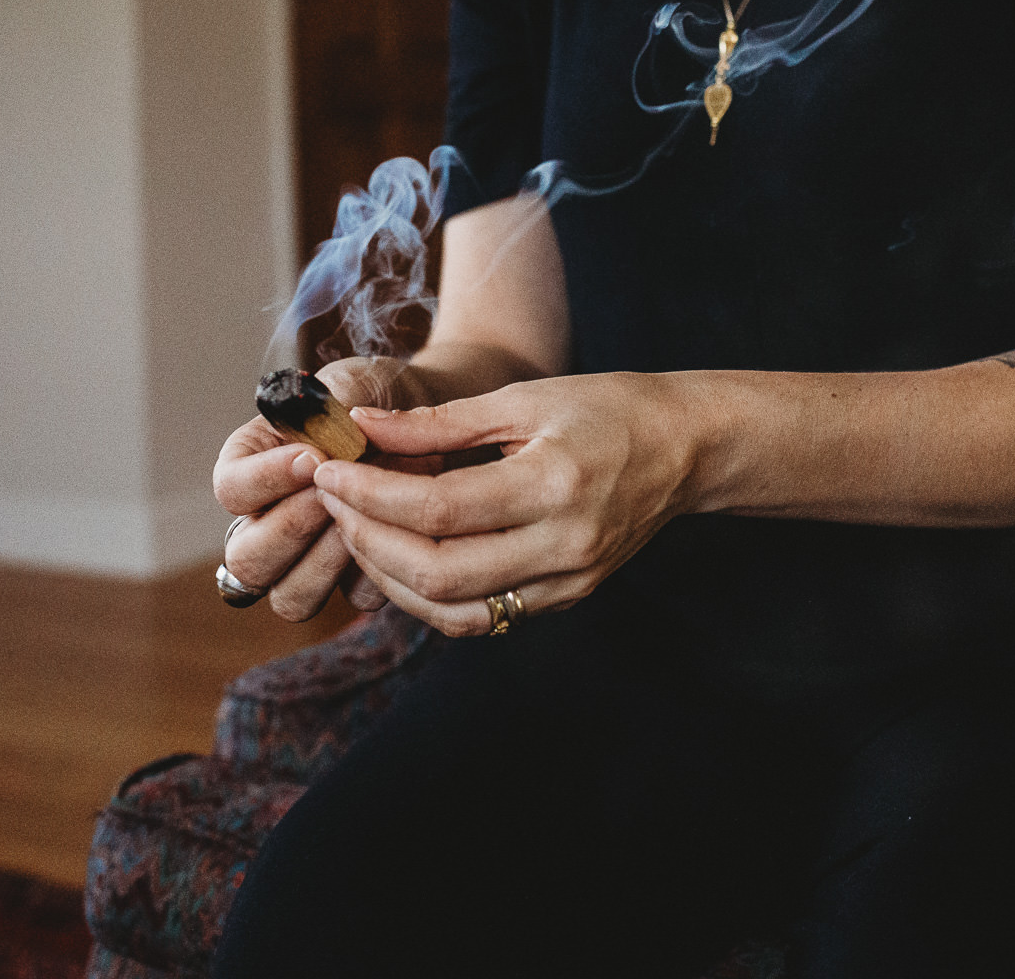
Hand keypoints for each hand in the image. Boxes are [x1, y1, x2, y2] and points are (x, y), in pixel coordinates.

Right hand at [214, 356, 437, 619]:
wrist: (427, 425)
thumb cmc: (375, 402)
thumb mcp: (349, 384)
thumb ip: (330, 406)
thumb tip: (327, 437)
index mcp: (251, 468)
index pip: (230, 489)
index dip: (265, 479)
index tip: (312, 458)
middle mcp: (267, 523)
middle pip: (245, 560)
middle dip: (290, 528)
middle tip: (334, 495)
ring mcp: (306, 562)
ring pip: (289, 597)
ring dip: (327, 560)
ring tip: (367, 514)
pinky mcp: (355, 583)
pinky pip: (355, 598)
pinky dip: (376, 570)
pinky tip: (400, 531)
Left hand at [311, 373, 694, 636]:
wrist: (686, 448)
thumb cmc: (608, 409)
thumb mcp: (523, 400)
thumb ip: (439, 423)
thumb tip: (361, 427)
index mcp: (553, 485)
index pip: (438, 509)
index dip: (370, 495)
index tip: (328, 470)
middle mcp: (563, 545)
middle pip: (438, 573)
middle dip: (369, 539)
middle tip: (335, 500)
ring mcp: (568, 580)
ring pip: (454, 610)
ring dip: (392, 577)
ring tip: (360, 529)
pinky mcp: (567, 596)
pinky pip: (483, 614)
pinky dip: (432, 592)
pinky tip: (405, 554)